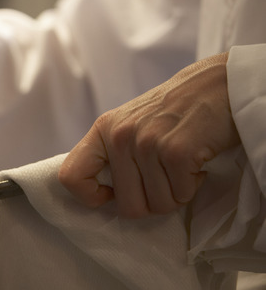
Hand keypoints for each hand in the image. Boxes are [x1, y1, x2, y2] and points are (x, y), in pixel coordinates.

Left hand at [58, 53, 239, 217]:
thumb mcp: (131, 123)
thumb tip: (103, 195)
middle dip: (152, 202)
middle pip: (127, 206)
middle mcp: (120, 136)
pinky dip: (194, 186)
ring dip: (176, 193)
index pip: (70, 176)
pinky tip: (196, 162)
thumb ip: (113, 154)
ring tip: (182, 166)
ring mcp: (147, 143)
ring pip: (158, 205)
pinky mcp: (176, 152)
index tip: (112, 194)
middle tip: (166, 179)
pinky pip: (181, 196)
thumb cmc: (176, 110)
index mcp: (103, 130)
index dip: (90, 197)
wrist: (220, 83)